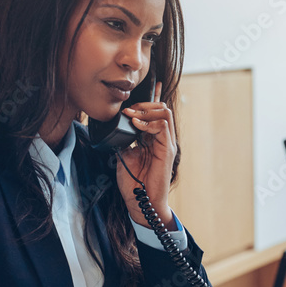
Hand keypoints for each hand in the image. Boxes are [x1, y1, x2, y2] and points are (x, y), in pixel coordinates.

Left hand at [115, 81, 177, 227]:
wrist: (140, 202)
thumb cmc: (134, 183)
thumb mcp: (124, 155)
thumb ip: (125, 140)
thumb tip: (118, 127)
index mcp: (153, 139)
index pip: (156, 113)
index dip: (153, 98)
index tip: (151, 83)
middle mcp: (163, 139)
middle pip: (162, 108)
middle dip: (144, 104)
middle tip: (128, 109)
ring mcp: (167, 144)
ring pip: (164, 113)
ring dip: (146, 111)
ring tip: (131, 116)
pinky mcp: (167, 151)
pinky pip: (162, 127)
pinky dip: (148, 123)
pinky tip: (136, 126)